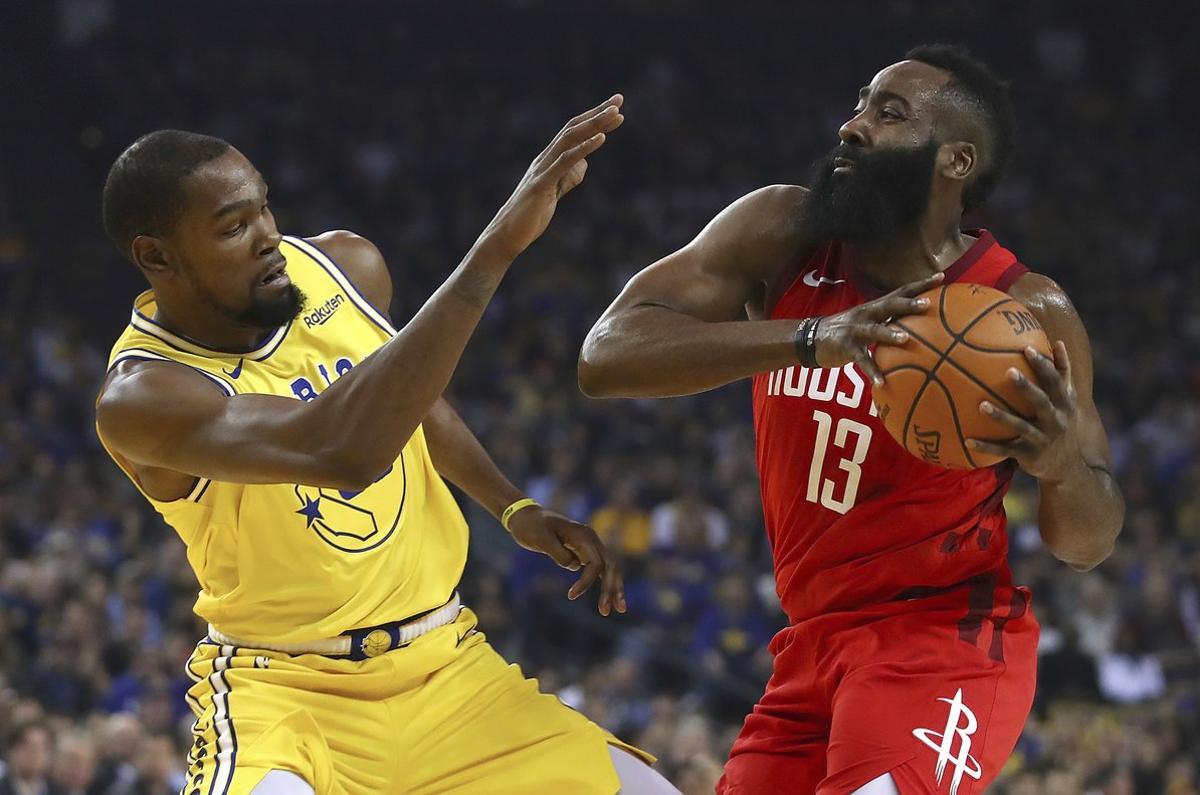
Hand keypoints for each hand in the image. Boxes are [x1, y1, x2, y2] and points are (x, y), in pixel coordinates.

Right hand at [479, 95, 624, 261]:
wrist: (507, 235)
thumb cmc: (530, 215)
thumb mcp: (555, 192)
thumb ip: (568, 177)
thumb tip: (584, 164)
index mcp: (548, 159)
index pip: (573, 132)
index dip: (594, 118)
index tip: (616, 107)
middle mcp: (544, 158)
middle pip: (573, 128)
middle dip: (597, 113)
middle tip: (620, 100)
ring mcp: (542, 169)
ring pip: (569, 139)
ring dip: (593, 124)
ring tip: (615, 114)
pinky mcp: (542, 184)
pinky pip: (564, 161)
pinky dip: (583, 148)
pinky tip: (600, 138)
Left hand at [506, 505, 625, 615]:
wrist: (526, 517)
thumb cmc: (531, 527)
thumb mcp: (541, 538)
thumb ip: (559, 553)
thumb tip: (574, 566)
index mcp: (583, 535)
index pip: (595, 563)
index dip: (586, 582)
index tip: (570, 596)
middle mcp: (591, 539)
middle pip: (610, 566)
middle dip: (612, 589)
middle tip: (606, 612)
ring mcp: (589, 545)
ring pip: (609, 569)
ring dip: (614, 588)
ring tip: (619, 609)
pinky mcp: (583, 552)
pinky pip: (599, 569)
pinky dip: (605, 583)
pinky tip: (608, 598)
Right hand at [813, 271, 943, 383]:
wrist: (811, 339)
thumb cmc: (847, 331)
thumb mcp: (867, 321)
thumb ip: (888, 321)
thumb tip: (918, 327)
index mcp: (874, 307)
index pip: (899, 292)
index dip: (919, 284)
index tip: (941, 277)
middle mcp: (866, 314)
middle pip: (889, 305)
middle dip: (907, 304)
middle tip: (927, 304)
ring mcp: (854, 330)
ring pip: (874, 330)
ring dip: (889, 333)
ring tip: (905, 338)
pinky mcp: (845, 347)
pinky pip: (861, 360)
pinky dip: (872, 371)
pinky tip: (882, 382)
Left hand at [967, 341, 1080, 479]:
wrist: (1068, 466)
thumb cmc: (1062, 423)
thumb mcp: (1068, 400)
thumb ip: (1063, 373)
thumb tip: (1058, 342)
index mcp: (1064, 403)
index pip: (1055, 381)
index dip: (1044, 365)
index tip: (1028, 349)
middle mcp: (1056, 420)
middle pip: (1041, 401)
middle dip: (1025, 387)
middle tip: (1008, 371)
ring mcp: (1042, 439)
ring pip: (1020, 426)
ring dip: (1001, 416)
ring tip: (981, 405)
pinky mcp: (1029, 455)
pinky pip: (1004, 450)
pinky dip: (986, 446)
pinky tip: (967, 441)